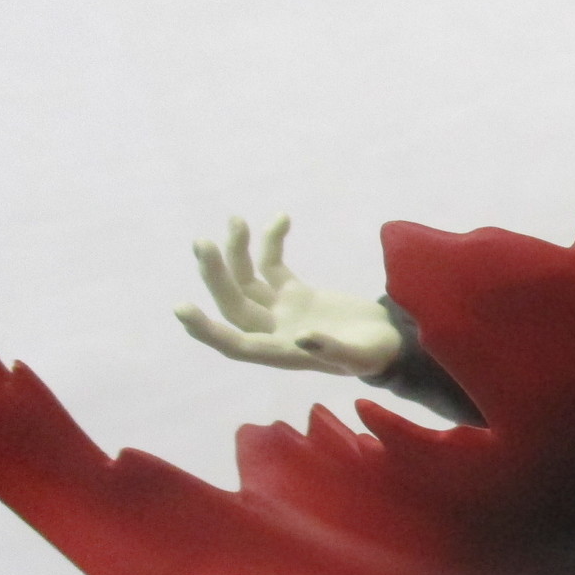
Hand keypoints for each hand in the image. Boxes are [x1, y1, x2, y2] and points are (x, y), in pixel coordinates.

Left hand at [173, 215, 400, 375]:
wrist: (392, 342)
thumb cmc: (376, 354)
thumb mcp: (359, 356)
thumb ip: (331, 348)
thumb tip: (301, 336)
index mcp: (283, 353)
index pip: (236, 344)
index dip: (208, 330)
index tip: (181, 310)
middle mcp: (275, 331)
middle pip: (234, 304)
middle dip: (215, 276)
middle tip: (202, 243)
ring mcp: (282, 310)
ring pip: (247, 281)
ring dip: (236, 253)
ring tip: (235, 220)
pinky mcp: (296, 293)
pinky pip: (273, 266)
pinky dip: (271, 243)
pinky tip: (281, 219)